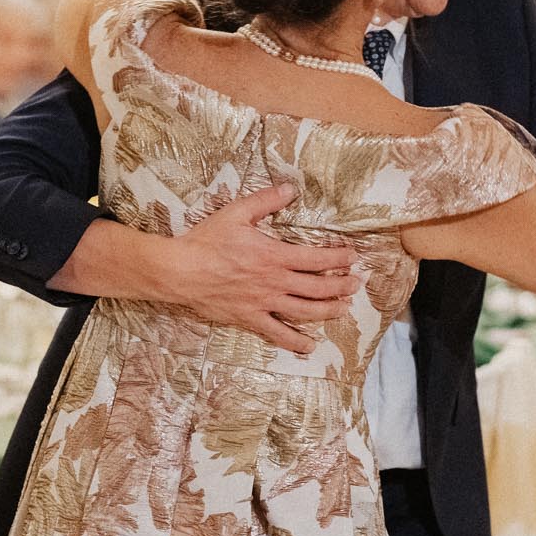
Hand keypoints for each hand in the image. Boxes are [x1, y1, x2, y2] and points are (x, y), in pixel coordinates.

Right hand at [162, 182, 359, 353]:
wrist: (179, 271)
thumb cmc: (207, 240)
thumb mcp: (237, 212)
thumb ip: (266, 200)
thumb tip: (291, 188)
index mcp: (274, 255)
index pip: (317, 259)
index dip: (339, 259)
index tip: (353, 257)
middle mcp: (274, 282)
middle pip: (318, 288)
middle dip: (341, 286)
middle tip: (356, 284)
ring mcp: (263, 303)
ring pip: (304, 312)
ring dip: (328, 311)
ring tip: (343, 310)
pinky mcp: (249, 318)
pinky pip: (276, 333)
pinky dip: (295, 341)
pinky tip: (309, 347)